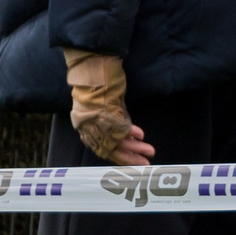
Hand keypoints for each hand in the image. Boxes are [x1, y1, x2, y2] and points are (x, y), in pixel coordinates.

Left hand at [64, 49, 152, 164]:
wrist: (91, 70)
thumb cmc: (97, 87)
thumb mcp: (103, 109)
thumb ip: (112, 123)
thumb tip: (129, 137)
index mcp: (85, 127)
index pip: (102, 149)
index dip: (118, 157)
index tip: (133, 163)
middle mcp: (88, 127)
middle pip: (109, 148)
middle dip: (128, 157)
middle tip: (144, 164)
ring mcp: (95, 119)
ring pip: (115, 140)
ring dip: (134, 148)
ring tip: (150, 152)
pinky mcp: (103, 110)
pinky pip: (118, 126)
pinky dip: (130, 132)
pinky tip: (141, 136)